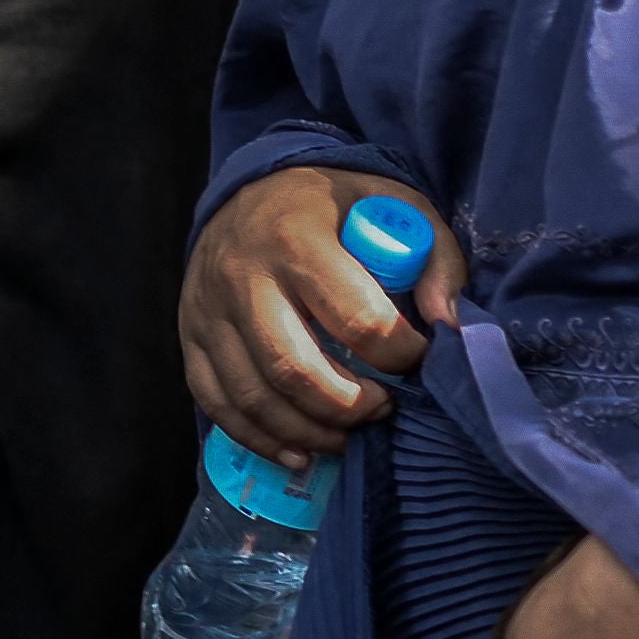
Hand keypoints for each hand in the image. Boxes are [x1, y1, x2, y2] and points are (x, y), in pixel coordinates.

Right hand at [178, 164, 457, 463]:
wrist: (252, 186)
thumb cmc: (335, 205)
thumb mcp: (394, 206)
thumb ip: (434, 260)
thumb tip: (449, 326)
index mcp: (300, 239)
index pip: (357, 319)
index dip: (400, 355)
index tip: (420, 360)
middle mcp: (245, 275)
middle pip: (295, 369)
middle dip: (349, 407)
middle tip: (383, 410)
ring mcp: (209, 308)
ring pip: (254, 396)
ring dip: (309, 432)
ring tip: (349, 437)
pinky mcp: (189, 333)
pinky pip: (217, 402)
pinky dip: (259, 439)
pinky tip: (300, 452)